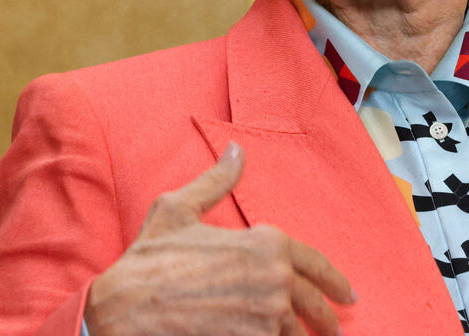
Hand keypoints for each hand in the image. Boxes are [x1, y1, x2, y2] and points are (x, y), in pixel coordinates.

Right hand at [83, 143, 355, 335]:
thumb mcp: (179, 209)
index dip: (335, 282)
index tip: (347, 295)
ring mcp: (266, 317)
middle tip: (334, 329)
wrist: (121, 309)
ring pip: (296, 333)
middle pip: (314, 305)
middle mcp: (275, 279)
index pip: (316, 266)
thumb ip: (217, 182)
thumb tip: (237, 151)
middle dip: (326, 319)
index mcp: (267, 244)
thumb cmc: (148, 261)